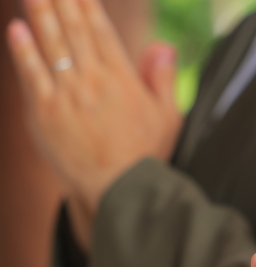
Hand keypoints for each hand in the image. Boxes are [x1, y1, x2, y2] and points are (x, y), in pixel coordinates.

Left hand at [5, 0, 182, 215]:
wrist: (121, 189)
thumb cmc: (147, 154)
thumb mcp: (168, 116)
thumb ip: (163, 78)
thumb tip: (163, 45)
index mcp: (122, 78)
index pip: (101, 30)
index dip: (87, 4)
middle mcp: (93, 80)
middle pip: (73, 29)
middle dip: (61, 1)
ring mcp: (66, 95)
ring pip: (50, 45)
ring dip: (40, 14)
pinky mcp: (44, 113)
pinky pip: (31, 74)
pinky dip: (23, 50)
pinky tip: (17, 29)